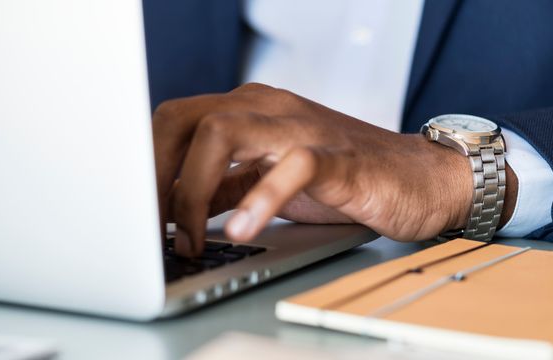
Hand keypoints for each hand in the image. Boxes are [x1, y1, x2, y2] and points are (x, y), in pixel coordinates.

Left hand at [152, 83, 516, 256]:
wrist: (418, 178)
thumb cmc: (346, 180)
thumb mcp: (269, 183)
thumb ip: (224, 187)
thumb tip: (170, 213)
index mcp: (249, 111)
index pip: (173, 123)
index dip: (144, 166)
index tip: (134, 213)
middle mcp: (269, 108)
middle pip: (184, 119)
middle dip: (154, 175)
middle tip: (151, 228)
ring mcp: (302, 128)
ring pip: (223, 133)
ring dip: (192, 189)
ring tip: (190, 239)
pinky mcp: (337, 157)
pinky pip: (290, 167)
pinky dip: (260, 199)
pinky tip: (241, 230)